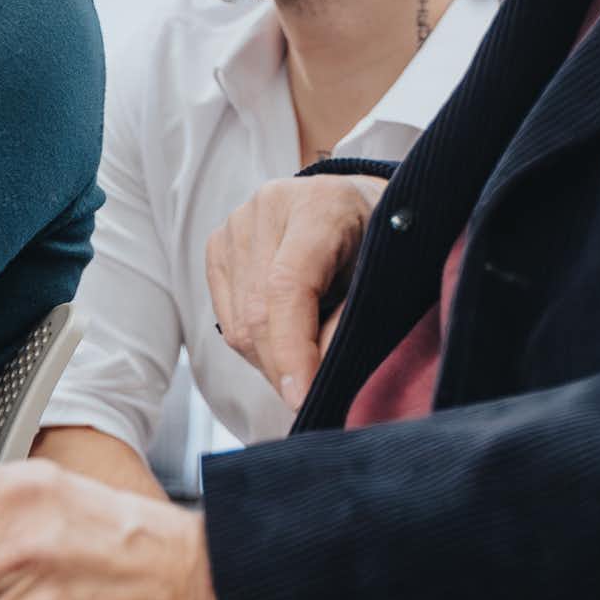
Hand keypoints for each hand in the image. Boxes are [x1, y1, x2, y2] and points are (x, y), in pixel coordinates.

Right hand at [206, 173, 384, 410]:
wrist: (352, 201)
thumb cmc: (377, 239)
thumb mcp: (381, 275)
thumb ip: (351, 321)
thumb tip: (317, 376)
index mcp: (318, 207)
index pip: (287, 286)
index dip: (292, 349)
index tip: (302, 398)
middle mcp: (268, 209)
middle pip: (258, 312)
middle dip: (282, 369)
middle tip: (311, 398)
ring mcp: (236, 225)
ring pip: (238, 323)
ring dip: (269, 361)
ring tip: (304, 364)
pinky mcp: (218, 244)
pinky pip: (227, 317)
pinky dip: (254, 344)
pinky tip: (284, 339)